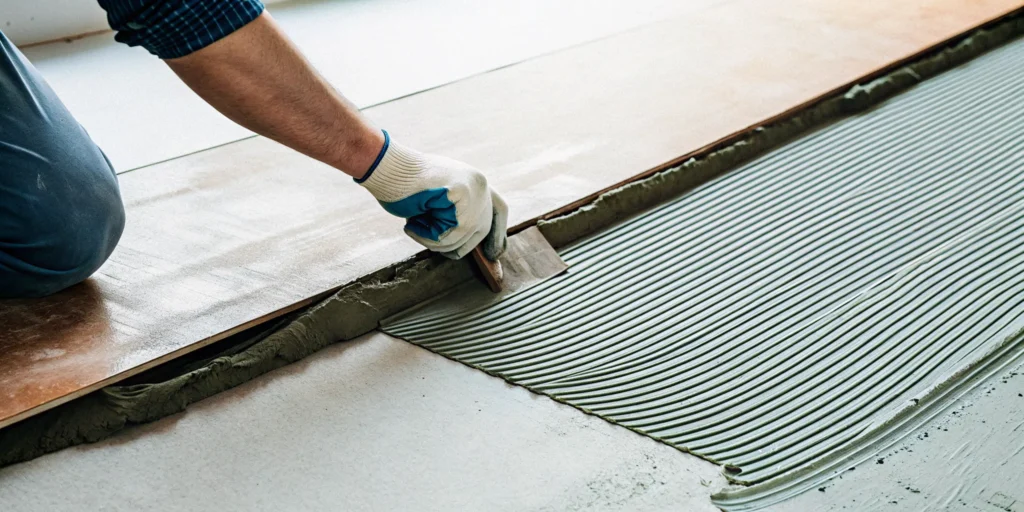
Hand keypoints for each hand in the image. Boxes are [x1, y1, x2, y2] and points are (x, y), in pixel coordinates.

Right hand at [357, 131, 507, 259]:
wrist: (386, 167)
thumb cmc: (404, 186)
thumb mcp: (438, 201)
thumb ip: (456, 214)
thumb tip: (465, 239)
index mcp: (476, 182)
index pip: (499, 210)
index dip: (499, 234)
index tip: (494, 254)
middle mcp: (481, 183)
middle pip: (481, 230)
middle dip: (455, 244)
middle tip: (432, 243)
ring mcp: (474, 188)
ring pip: (462, 236)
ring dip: (434, 240)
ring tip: (414, 223)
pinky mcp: (463, 194)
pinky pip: (450, 234)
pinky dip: (427, 236)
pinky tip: (412, 222)